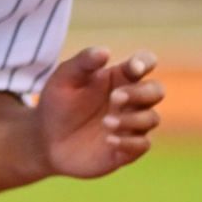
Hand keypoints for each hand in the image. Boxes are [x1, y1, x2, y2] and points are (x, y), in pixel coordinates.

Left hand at [37, 48, 164, 179]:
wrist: (45, 141)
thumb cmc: (57, 104)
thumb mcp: (63, 79)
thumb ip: (83, 62)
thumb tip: (105, 51)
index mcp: (119, 77)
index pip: (145, 62)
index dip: (145, 62)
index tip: (133, 68)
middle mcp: (131, 100)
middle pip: (156, 90)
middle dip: (140, 93)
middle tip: (114, 97)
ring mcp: (131, 125)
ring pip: (152, 118)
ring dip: (132, 119)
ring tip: (105, 123)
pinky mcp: (127, 149)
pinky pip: (142, 144)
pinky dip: (129, 142)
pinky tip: (109, 140)